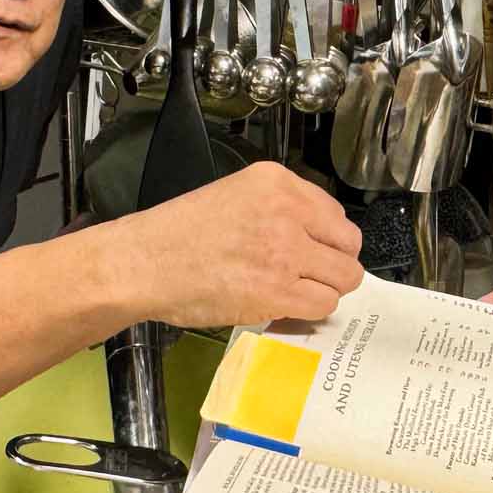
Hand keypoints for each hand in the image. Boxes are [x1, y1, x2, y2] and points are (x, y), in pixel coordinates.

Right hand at [119, 162, 362, 328]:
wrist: (144, 263)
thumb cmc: (178, 233)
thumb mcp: (235, 194)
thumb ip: (279, 207)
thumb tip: (316, 234)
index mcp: (277, 183)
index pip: (335, 212)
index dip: (327, 237)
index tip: (314, 249)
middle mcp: (288, 212)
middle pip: (348, 244)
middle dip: (334, 262)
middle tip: (310, 275)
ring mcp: (286, 253)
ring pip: (344, 277)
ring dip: (326, 288)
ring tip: (298, 291)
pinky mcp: (278, 292)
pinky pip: (323, 304)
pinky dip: (311, 310)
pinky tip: (288, 306)